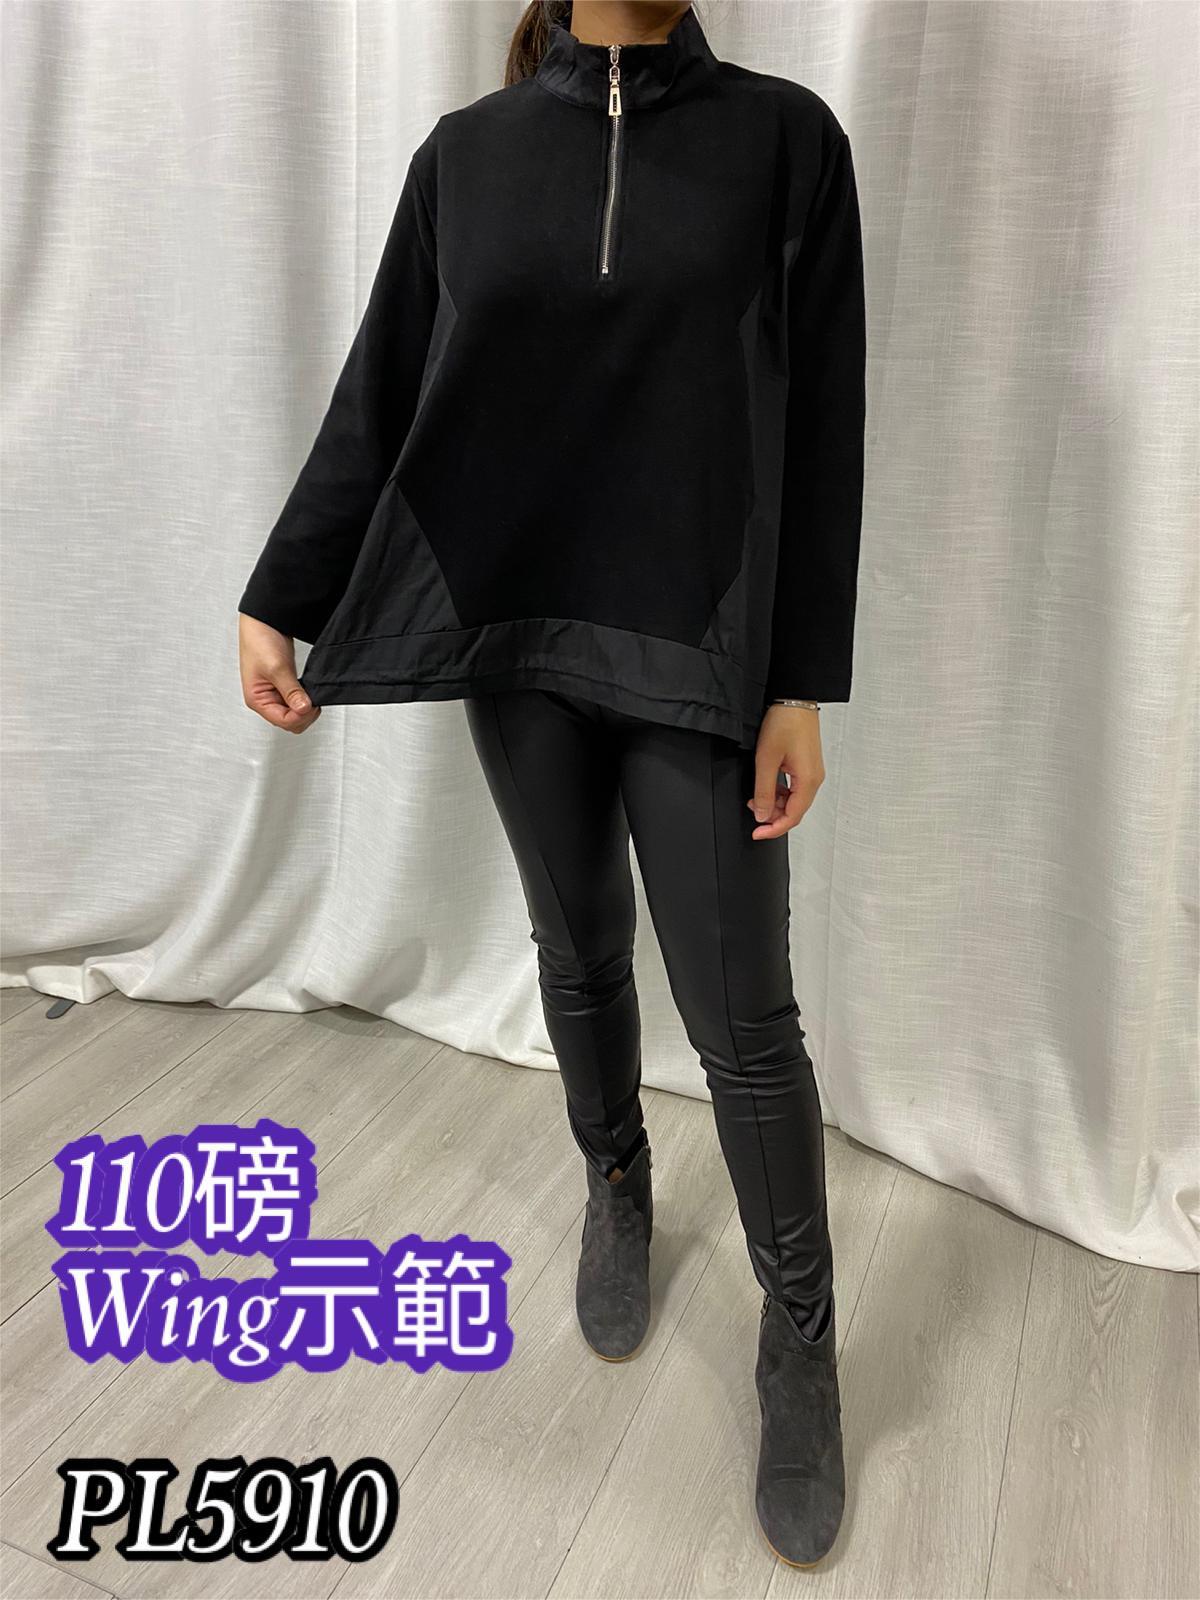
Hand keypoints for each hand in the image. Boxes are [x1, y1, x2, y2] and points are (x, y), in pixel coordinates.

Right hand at [238, 614, 320, 733]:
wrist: (264, 620)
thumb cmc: (260, 640)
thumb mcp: (277, 668)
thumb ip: (291, 691)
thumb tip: (303, 709)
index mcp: (257, 700)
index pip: (283, 721)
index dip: (301, 715)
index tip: (312, 703)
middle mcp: (264, 700)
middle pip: (290, 722)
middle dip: (304, 714)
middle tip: (314, 699)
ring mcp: (274, 693)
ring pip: (294, 713)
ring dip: (305, 706)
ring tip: (311, 693)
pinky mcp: (283, 685)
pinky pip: (296, 700)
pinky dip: (305, 698)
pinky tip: (309, 689)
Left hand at [747, 704, 824, 838]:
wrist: (795, 699)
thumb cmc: (785, 722)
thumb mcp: (767, 759)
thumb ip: (764, 790)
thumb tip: (762, 814)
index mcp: (808, 781)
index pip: (792, 817)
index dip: (773, 829)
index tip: (757, 833)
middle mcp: (814, 779)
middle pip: (794, 811)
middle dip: (772, 816)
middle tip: (753, 810)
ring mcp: (812, 772)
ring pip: (793, 800)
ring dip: (775, 803)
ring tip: (756, 796)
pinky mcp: (807, 765)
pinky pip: (794, 788)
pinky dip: (780, 792)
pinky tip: (766, 786)